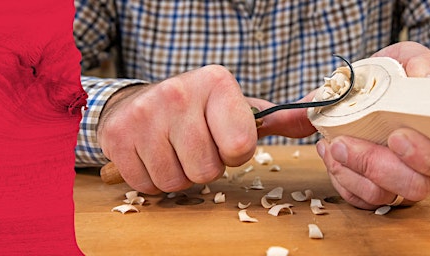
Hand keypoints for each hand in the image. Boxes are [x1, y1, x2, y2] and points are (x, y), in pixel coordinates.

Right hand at [97, 65, 257, 193]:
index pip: (241, 146)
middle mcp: (179, 92)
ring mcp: (144, 114)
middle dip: (205, 166)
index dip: (235, 154)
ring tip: (174, 149)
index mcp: (216, 82)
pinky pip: (148, 185)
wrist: (140, 99)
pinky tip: (153, 154)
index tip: (224, 141)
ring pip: (176, 182)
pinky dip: (154, 179)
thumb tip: (311, 117)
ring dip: (180, 174)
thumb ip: (273, 118)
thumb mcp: (234, 105)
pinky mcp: (118, 136)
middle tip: (195, 146)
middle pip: (207, 170)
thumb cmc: (196, 109)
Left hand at [316, 42, 429, 208]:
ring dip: (350, 172)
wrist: (366, 85)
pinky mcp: (374, 188)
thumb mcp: (408, 58)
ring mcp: (400, 181)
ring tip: (331, 144)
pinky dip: (340, 178)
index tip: (396, 137)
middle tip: (344, 143)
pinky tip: (330, 153)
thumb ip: (422, 64)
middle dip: (375, 166)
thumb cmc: (395, 75)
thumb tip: (427, 78)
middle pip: (415, 186)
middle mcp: (429, 168)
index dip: (427, 157)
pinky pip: (359, 198)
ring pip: (381, 195)